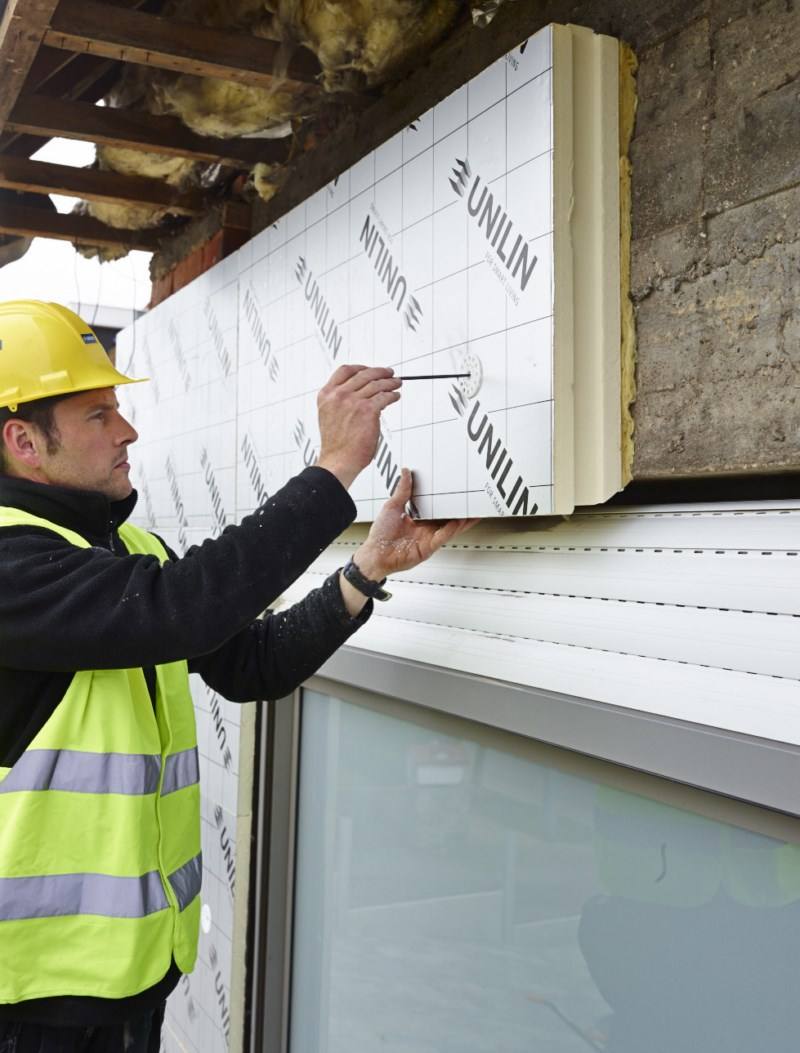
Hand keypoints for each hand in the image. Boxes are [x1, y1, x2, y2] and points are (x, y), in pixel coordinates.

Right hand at [317, 365, 400, 488]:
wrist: (338, 461)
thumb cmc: (336, 444)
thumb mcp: (329, 415)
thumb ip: (340, 402)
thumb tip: (360, 393)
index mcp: (326, 395)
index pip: (345, 371)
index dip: (360, 367)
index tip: (369, 369)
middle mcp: (339, 395)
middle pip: (364, 374)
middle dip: (380, 372)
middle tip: (389, 373)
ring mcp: (353, 402)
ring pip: (376, 384)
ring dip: (390, 382)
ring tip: (396, 383)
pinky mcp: (367, 410)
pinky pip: (384, 397)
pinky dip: (392, 395)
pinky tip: (395, 396)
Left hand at [353, 468, 477, 580]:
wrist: (375, 554)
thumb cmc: (380, 535)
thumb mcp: (392, 506)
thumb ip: (403, 490)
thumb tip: (405, 472)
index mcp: (419, 520)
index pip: (437, 509)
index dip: (447, 501)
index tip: (456, 491)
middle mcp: (426, 530)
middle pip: (448, 518)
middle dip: (461, 511)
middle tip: (472, 500)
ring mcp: (428, 539)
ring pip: (450, 528)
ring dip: (462, 520)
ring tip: (473, 510)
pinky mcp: (428, 548)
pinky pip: (442, 537)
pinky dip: (451, 529)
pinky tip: (459, 522)